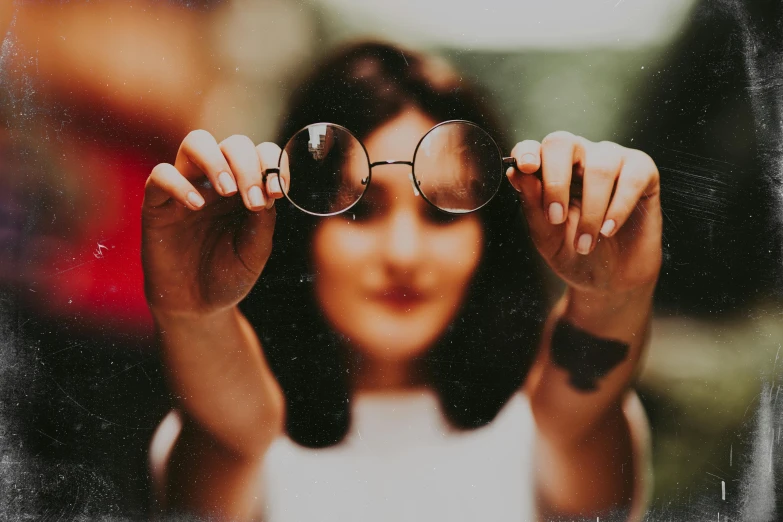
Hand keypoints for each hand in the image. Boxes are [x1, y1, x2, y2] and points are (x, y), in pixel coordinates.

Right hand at [142, 130, 286, 317]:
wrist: (197, 305)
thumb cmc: (229, 274)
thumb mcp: (255, 250)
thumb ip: (264, 220)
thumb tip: (269, 190)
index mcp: (247, 187)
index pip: (262, 153)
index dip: (274, 164)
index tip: (279, 192)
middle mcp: (217, 180)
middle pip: (233, 144)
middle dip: (248, 166)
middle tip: (254, 202)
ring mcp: (187, 187)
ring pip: (196, 143)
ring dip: (216, 161)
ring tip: (228, 192)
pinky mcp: (157, 203)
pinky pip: (161, 174)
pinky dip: (179, 184)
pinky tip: (196, 206)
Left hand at [507, 131, 661, 298]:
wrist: (610, 280)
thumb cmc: (575, 254)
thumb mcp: (547, 235)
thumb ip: (532, 204)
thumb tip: (516, 172)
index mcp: (550, 170)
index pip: (534, 148)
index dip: (527, 152)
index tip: (525, 168)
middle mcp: (580, 157)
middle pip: (562, 143)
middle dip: (556, 180)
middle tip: (556, 218)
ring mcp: (612, 161)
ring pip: (599, 166)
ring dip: (591, 210)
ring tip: (586, 244)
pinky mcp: (643, 172)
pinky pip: (632, 177)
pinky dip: (618, 207)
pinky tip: (608, 230)